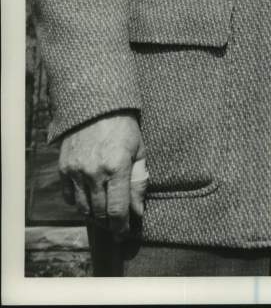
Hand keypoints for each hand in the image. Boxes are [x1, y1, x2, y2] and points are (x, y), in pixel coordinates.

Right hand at [59, 111, 146, 238]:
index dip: (122, 226)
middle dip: (109, 224)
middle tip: (117, 226)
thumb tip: (138, 210)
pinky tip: (90, 200)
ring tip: (105, 216)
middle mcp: (94, 172)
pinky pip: (69, 197)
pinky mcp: (64, 169)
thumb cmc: (123, 127)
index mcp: (116, 167)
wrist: (95, 105)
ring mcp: (76, 171)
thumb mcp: (139, 150)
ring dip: (95, 216)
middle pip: (99, 213)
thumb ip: (139, 181)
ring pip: (84, 209)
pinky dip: (80, 203)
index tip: (126, 233)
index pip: (117, 210)